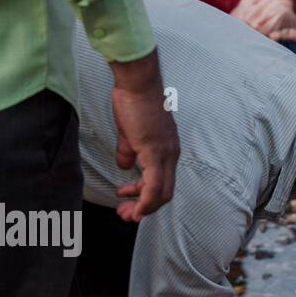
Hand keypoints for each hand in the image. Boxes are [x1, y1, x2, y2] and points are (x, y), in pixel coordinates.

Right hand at [108, 50, 179, 220]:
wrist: (137, 82)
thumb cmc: (132, 101)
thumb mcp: (129, 132)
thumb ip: (128, 151)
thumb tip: (124, 166)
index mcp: (166, 151)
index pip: (163, 182)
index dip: (146, 197)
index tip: (127, 199)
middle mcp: (170, 155)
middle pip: (164, 193)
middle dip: (145, 208)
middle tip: (126, 214)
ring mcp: (165, 154)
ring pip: (161, 193)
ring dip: (143, 208)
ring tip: (125, 213)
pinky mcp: (155, 150)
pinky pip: (154, 185)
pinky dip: (145, 201)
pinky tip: (134, 207)